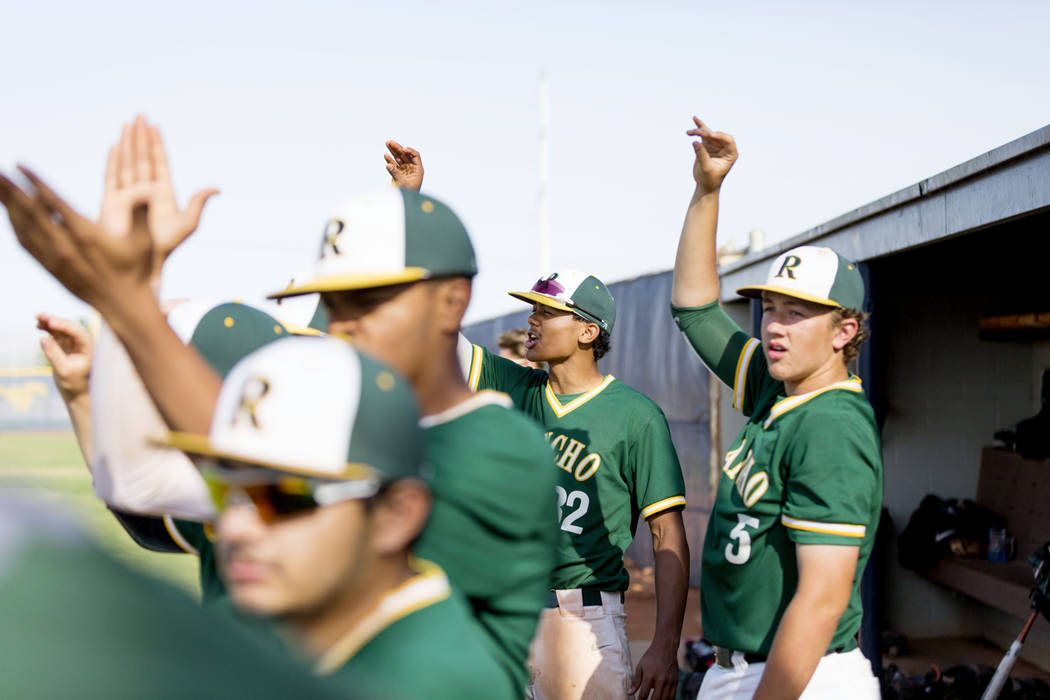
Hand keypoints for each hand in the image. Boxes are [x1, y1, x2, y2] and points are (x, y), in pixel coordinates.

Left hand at [0, 166, 153, 312]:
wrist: (123, 305)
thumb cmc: (136, 271)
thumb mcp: (144, 242)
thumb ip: (140, 214)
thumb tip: (146, 191)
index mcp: (86, 234)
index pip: (53, 202)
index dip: (34, 182)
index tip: (19, 165)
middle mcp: (65, 245)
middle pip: (30, 212)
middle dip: (11, 190)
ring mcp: (55, 257)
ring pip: (24, 227)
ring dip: (8, 206)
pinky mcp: (51, 268)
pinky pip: (26, 243)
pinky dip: (14, 225)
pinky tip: (9, 214)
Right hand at [37, 314, 93, 400]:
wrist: (76, 391)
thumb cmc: (73, 383)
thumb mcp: (63, 370)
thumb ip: (54, 354)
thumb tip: (43, 338)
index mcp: (90, 348)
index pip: (78, 332)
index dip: (64, 325)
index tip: (51, 322)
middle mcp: (85, 343)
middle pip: (70, 327)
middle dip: (55, 320)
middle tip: (40, 315)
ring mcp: (76, 343)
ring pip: (63, 328)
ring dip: (51, 322)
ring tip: (37, 318)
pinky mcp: (67, 345)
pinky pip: (58, 333)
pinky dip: (49, 329)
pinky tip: (38, 326)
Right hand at [97, 115, 217, 282]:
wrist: (145, 261)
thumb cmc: (166, 246)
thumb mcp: (188, 224)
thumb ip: (199, 204)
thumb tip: (217, 188)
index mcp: (163, 193)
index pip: (159, 163)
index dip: (157, 145)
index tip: (155, 126)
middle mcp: (145, 190)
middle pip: (143, 157)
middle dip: (142, 136)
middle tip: (141, 115)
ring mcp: (129, 193)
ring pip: (128, 162)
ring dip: (128, 143)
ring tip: (128, 124)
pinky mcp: (113, 201)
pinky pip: (113, 177)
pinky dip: (114, 161)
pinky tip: (115, 147)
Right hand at [384, 140, 423, 189]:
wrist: (406, 201)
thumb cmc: (408, 193)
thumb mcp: (402, 183)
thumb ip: (395, 173)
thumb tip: (388, 165)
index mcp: (418, 169)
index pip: (415, 155)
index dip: (409, 151)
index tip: (403, 149)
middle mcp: (412, 167)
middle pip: (405, 154)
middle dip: (398, 148)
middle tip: (390, 142)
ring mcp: (405, 169)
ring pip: (399, 157)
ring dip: (393, 151)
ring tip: (387, 143)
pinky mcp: (399, 173)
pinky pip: (394, 164)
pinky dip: (390, 160)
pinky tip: (386, 155)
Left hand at [628, 641, 678, 699]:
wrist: (665, 647)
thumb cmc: (651, 657)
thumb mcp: (640, 667)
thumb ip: (636, 681)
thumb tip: (630, 693)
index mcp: (650, 676)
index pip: (644, 694)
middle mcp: (661, 680)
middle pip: (655, 699)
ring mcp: (670, 681)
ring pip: (665, 699)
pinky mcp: (676, 681)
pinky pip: (673, 696)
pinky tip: (662, 699)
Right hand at [686, 116, 737, 193]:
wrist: (705, 185)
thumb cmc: (709, 179)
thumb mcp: (706, 168)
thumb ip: (702, 155)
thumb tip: (695, 142)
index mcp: (731, 154)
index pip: (728, 140)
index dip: (720, 136)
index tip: (710, 135)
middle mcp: (725, 147)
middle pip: (716, 135)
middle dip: (707, 133)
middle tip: (697, 133)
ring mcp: (716, 145)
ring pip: (708, 134)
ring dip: (699, 131)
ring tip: (690, 132)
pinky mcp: (707, 145)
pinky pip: (703, 134)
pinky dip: (699, 128)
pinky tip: (695, 119)